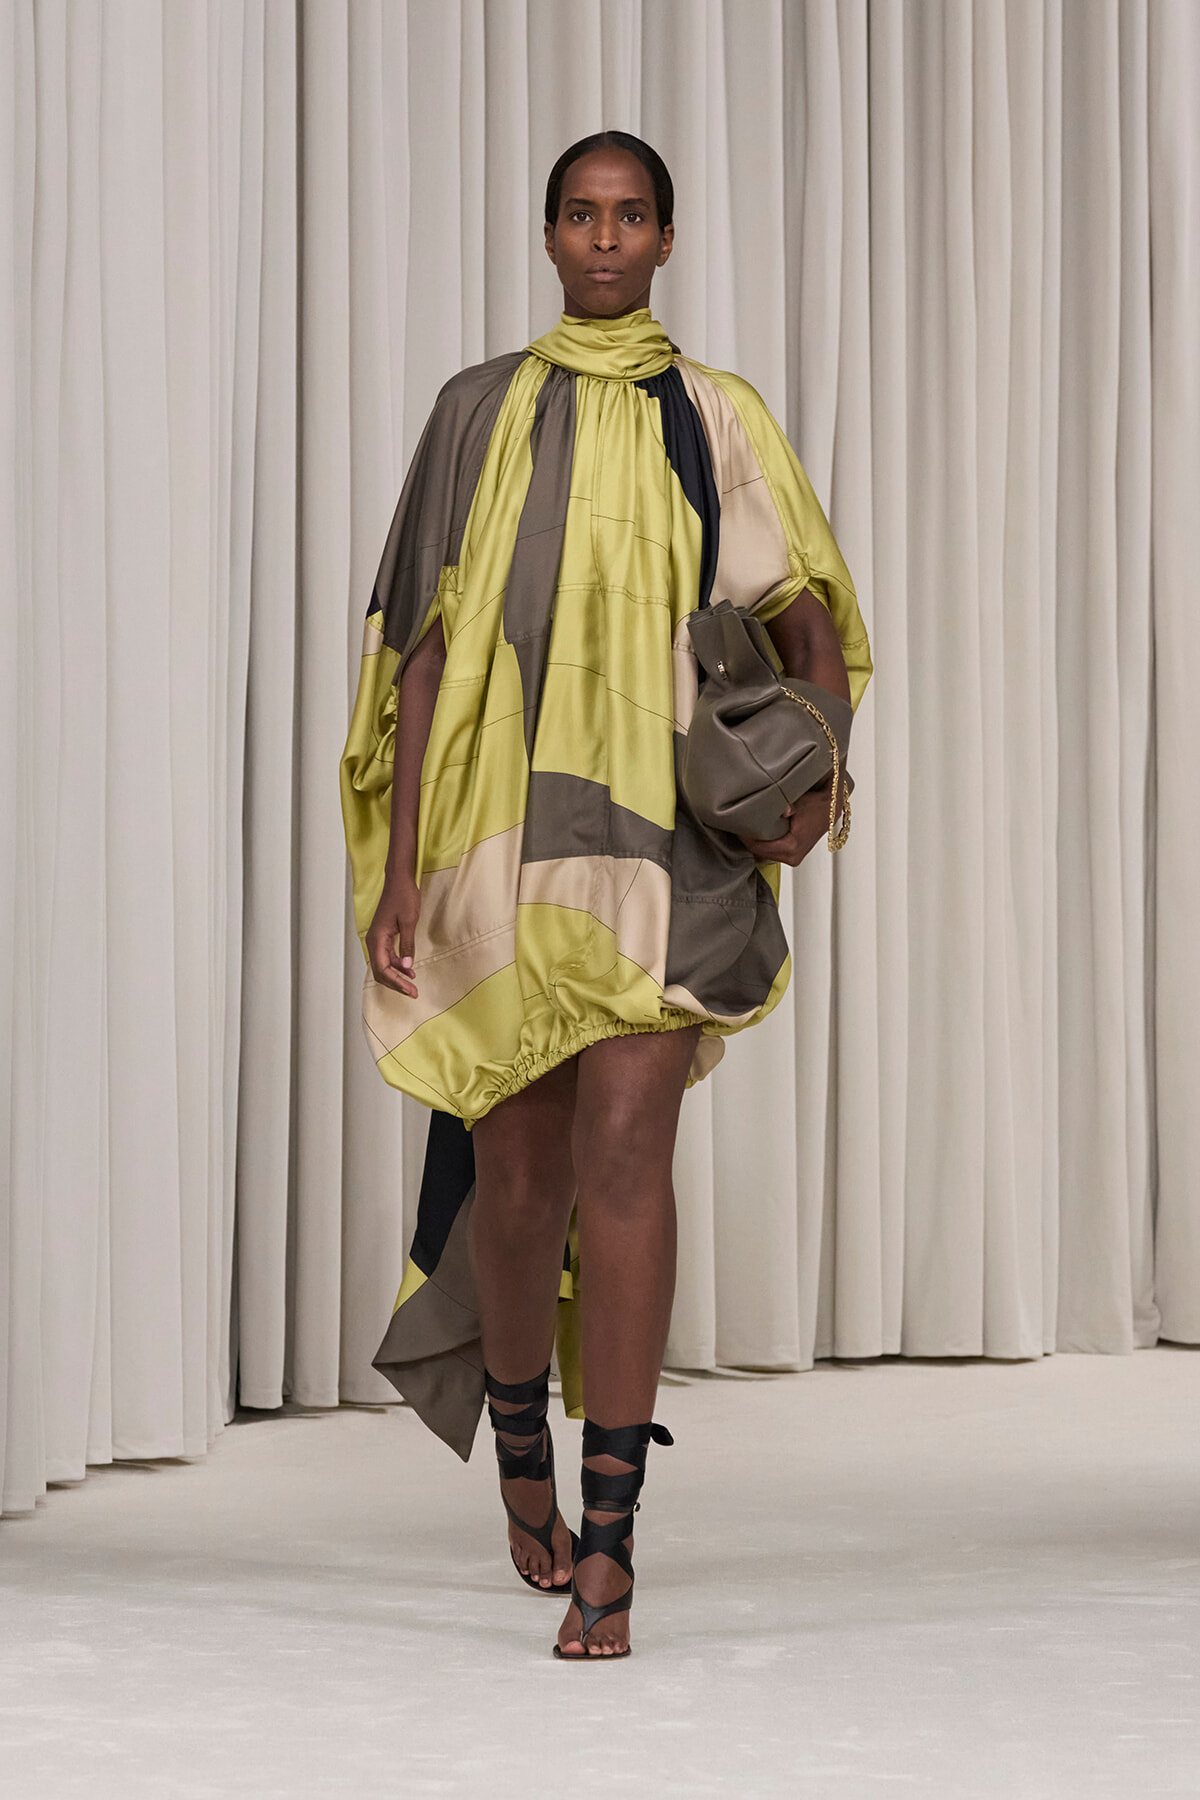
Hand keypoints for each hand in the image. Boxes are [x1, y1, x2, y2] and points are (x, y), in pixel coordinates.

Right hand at [366, 876, 421, 997]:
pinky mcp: (384, 936)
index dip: (396, 982)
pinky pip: (388, 956)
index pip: (382, 969)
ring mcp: (378, 939)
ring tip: (412, 984)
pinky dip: (398, 965)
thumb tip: (407, 967)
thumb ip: (407, 946)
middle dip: (396, 984)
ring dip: (397, 976)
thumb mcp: (409, 922)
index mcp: (377, 939)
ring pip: (384, 965)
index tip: (410, 990)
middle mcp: (374, 941)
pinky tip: (409, 970)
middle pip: (380, 971)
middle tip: (412, 992)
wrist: (400, 880)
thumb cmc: (403, 896)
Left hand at [738, 771, 852, 866]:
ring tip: (745, 827)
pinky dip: (763, 844)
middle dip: (747, 840)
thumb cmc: (817, 803)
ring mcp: (793, 857)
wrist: (832, 806)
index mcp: (791, 847)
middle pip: (759, 852)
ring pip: (765, 853)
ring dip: (755, 842)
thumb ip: (787, 807)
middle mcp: (792, 857)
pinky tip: (757, 832)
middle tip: (737, 825)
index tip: (735, 825)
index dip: (744, 836)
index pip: (758, 846)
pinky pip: (771, 852)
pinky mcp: (793, 854)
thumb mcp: (800, 802)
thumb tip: (783, 810)